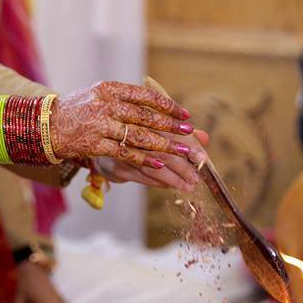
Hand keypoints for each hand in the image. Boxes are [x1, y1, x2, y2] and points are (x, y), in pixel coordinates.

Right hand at [49, 81, 200, 169]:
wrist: (46, 126)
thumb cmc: (76, 111)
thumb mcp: (98, 96)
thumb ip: (125, 101)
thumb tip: (156, 109)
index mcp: (109, 89)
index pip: (145, 96)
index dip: (167, 105)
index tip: (184, 114)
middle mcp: (106, 104)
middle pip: (145, 116)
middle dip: (171, 126)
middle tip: (189, 133)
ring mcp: (100, 124)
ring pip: (138, 136)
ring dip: (163, 145)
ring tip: (182, 152)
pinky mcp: (94, 144)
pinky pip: (124, 152)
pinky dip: (143, 158)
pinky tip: (158, 164)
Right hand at [93, 130, 209, 192]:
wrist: (97, 143)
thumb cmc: (132, 135)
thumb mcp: (155, 129)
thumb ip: (180, 134)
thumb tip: (205, 138)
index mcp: (145, 117)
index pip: (172, 130)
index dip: (189, 144)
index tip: (203, 158)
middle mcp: (132, 131)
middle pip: (164, 150)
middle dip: (183, 166)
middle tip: (197, 178)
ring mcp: (123, 150)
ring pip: (153, 166)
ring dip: (173, 178)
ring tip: (188, 185)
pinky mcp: (117, 166)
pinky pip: (142, 176)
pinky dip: (158, 182)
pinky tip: (170, 185)